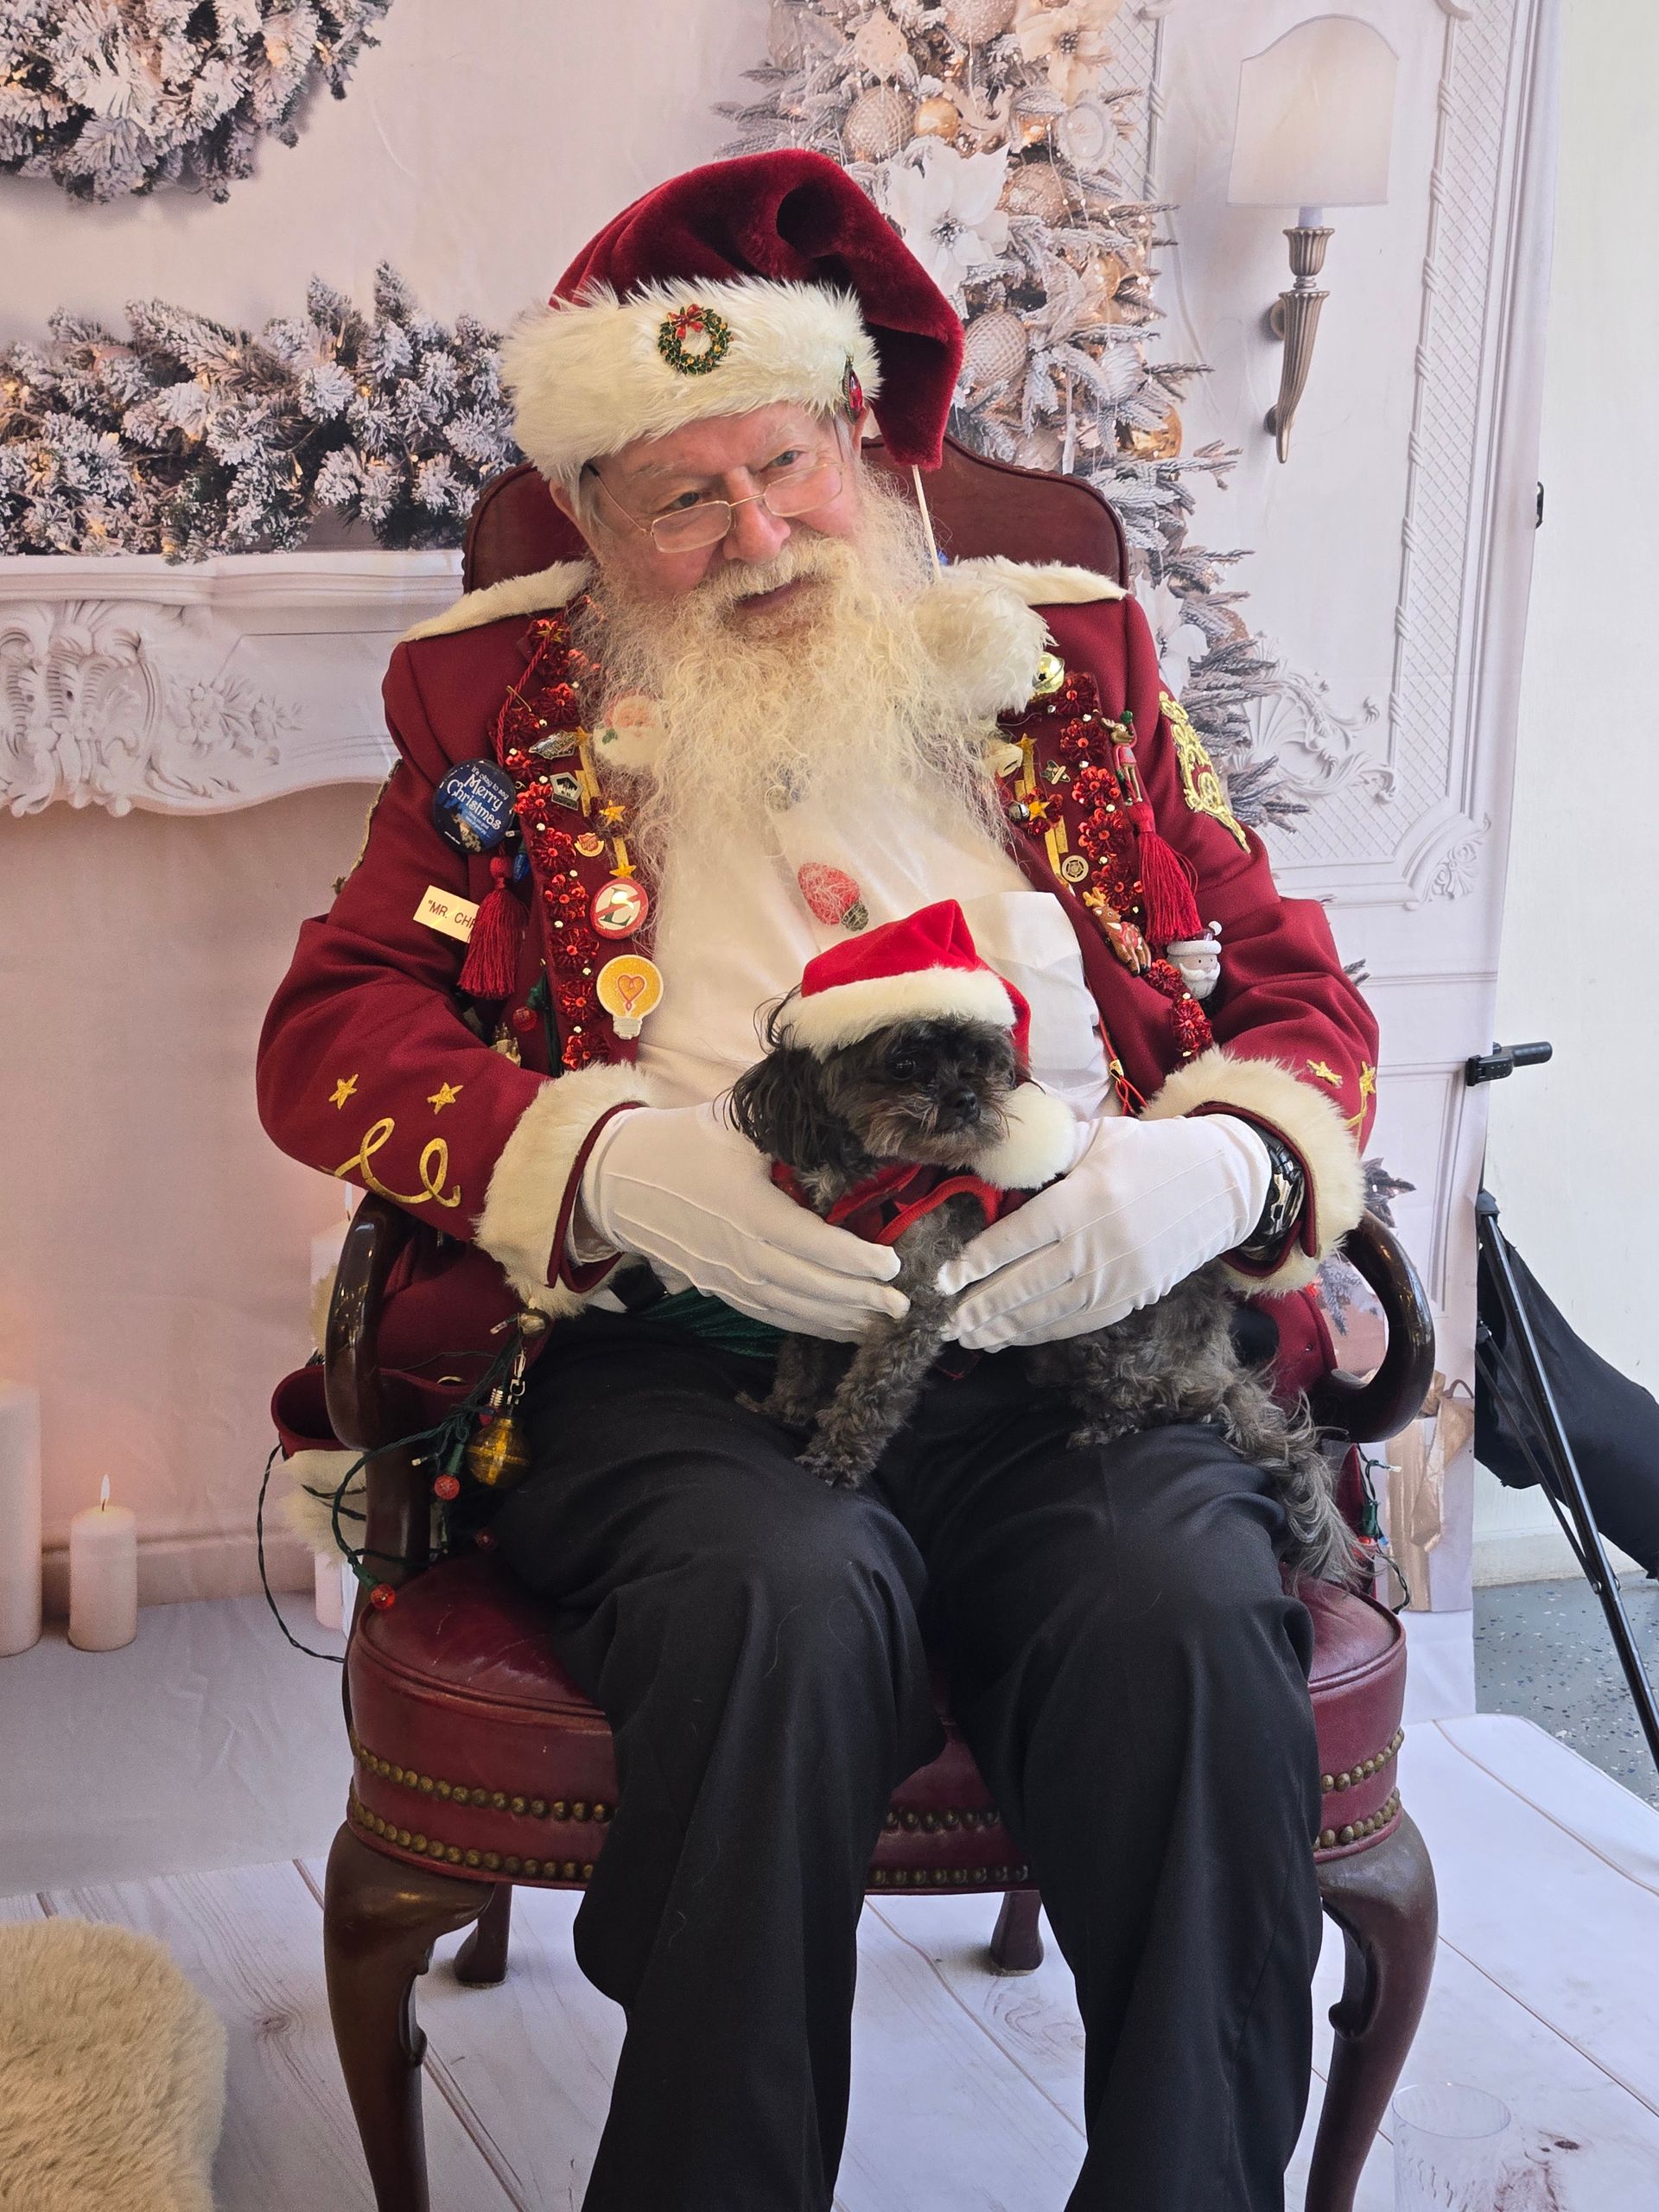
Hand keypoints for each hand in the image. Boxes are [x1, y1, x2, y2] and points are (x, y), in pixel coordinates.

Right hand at [579, 1100, 907, 1339]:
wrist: (618, 1180)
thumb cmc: (682, 1143)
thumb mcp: (735, 1123)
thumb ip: (788, 1130)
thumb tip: (848, 1121)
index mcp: (748, 1209)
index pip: (813, 1244)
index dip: (856, 1260)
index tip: (892, 1263)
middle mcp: (740, 1253)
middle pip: (811, 1286)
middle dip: (861, 1300)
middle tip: (903, 1305)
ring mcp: (728, 1278)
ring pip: (795, 1308)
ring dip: (841, 1320)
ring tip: (881, 1324)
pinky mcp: (720, 1290)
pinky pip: (772, 1315)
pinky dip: (809, 1325)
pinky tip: (839, 1328)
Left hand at [936, 1113, 1270, 1350]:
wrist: (1226, 1184)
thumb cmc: (1154, 1152)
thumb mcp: (1100, 1135)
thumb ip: (1048, 1149)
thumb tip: (996, 1154)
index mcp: (1083, 1199)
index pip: (1017, 1238)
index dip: (976, 1262)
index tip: (943, 1281)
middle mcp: (1097, 1243)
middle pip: (1026, 1284)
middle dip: (981, 1307)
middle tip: (943, 1323)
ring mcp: (1118, 1276)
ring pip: (1049, 1311)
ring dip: (1005, 1328)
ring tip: (969, 1337)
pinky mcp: (1134, 1296)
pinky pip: (1079, 1322)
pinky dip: (1043, 1332)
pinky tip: (1014, 1337)